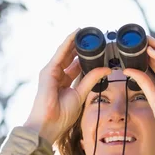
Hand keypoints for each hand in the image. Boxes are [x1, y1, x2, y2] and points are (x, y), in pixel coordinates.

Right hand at [23, 29, 110, 143]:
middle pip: (70, 57)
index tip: (98, 48)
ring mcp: (51, 72)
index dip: (86, 57)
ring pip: (65, 52)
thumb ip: (91, 80)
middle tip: (94, 36)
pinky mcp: (48, 71)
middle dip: (81, 47)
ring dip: (75, 41)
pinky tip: (75, 34)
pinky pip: (60, 53)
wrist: (48, 124)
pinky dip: (68, 43)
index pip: (76, 65)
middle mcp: (57, 75)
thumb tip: (106, 70)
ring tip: (86, 31)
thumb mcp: (80, 94)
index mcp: (65, 82)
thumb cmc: (61, 115)